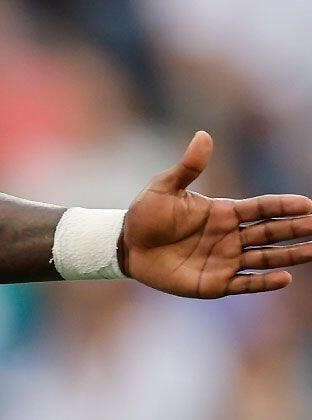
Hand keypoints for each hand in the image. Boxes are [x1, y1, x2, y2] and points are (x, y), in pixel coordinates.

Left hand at [124, 131, 311, 297]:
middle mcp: (231, 236)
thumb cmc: (145, 215)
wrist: (126, 246)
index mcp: (224, 212)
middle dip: (296, 229)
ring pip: (266, 257)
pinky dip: (265, 282)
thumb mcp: (164, 188)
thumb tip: (203, 135)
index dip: (284, 206)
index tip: (308, 205)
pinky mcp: (214, 283)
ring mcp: (225, 260)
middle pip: (270, 232)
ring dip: (290, 255)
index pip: (262, 208)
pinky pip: (245, 283)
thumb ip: (188, 167)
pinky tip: (285, 278)